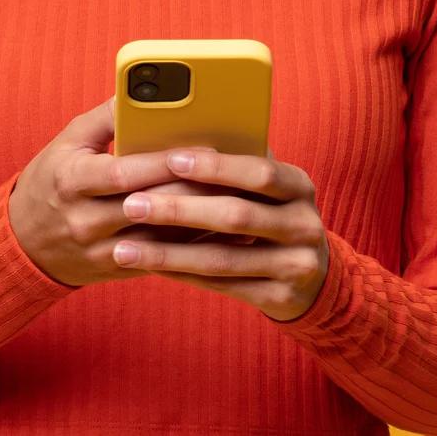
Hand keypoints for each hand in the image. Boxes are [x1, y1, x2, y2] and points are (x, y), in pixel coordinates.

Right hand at [9, 98, 224, 286]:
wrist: (24, 244)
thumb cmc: (51, 182)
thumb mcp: (68, 143)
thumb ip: (106, 118)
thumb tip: (145, 89)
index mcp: (73, 181)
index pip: (125, 173)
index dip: (165, 163)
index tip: (204, 150)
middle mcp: (86, 219)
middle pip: (150, 205)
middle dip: (195, 190)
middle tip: (237, 176)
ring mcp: (103, 250)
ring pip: (163, 238)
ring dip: (203, 222)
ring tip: (241, 205)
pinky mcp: (118, 269)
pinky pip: (162, 260)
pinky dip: (194, 247)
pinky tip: (224, 235)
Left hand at [111, 149, 329, 320]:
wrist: (313, 279)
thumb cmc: (270, 218)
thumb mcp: (267, 191)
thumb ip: (235, 169)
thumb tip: (176, 139)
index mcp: (299, 187)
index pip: (258, 172)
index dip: (215, 166)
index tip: (170, 159)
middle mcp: (305, 225)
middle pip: (235, 216)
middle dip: (178, 210)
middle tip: (131, 205)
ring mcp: (296, 265)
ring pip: (221, 259)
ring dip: (167, 253)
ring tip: (123, 248)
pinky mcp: (281, 298)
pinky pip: (221, 285)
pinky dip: (181, 274)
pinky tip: (147, 266)